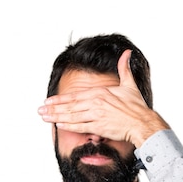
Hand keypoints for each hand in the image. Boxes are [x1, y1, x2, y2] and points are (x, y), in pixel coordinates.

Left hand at [38, 50, 168, 147]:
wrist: (142, 123)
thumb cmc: (137, 107)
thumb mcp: (129, 84)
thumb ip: (124, 69)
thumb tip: (127, 53)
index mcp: (100, 93)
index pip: (75, 96)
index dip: (60, 98)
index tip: (48, 100)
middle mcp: (96, 103)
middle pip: (70, 106)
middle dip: (53, 108)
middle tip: (40, 110)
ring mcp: (96, 116)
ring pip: (72, 116)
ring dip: (56, 117)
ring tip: (44, 117)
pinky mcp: (99, 127)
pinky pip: (80, 126)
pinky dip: (68, 126)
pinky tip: (58, 125)